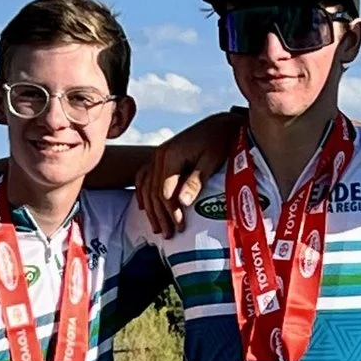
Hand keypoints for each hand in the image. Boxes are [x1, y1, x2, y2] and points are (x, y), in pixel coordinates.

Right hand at [133, 110, 239, 236]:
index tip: (180, 226)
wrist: (218, 125)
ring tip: (158, 228)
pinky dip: (142, 193)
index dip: (171, 211)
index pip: (165, 191)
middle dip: (160, 215)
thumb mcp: (211, 161)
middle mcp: (159, 155)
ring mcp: (157, 155)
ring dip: (151, 209)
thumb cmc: (218, 142)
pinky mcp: (159, 157)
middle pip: (154, 192)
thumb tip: (183, 202)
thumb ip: (196, 181)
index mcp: (171, 156)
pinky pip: (143, 176)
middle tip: (168, 234)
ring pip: (147, 187)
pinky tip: (144, 207)